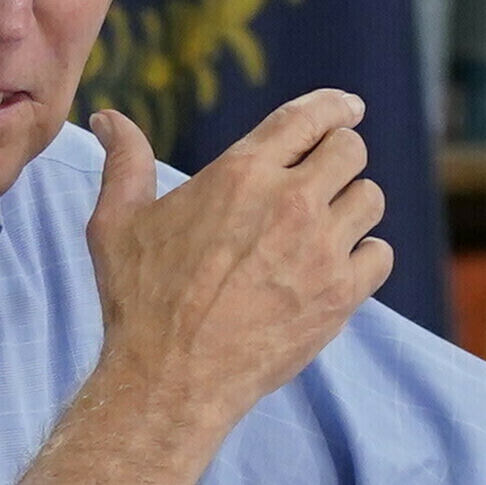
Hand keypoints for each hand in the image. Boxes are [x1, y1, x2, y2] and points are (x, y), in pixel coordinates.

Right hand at [79, 92, 390, 436]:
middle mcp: (290, 202)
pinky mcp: (340, 295)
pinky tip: (338, 267)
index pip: (309, 116)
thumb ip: (124, 162)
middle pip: (350, 151)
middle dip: (339, 157)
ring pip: (370, 199)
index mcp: (242, 172)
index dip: (336, 106)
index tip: (349, 109)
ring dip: (352, 207)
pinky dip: (365, 257)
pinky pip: (379, 254)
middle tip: (324, 178)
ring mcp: (321, 248)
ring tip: (326, 227)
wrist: (172, 378)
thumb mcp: (117, 224)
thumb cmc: (140, 302)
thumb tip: (106, 119)